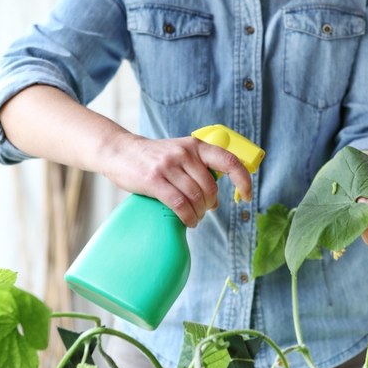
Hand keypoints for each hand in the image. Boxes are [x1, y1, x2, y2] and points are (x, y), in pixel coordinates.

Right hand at [102, 133, 252, 226]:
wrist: (120, 151)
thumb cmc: (153, 157)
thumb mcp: (180, 152)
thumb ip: (198, 169)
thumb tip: (215, 198)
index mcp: (196, 146)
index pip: (229, 160)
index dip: (243, 180)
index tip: (247, 196)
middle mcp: (184, 154)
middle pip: (210, 188)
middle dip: (210, 205)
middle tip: (204, 211)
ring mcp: (168, 166)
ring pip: (196, 198)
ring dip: (199, 214)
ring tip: (194, 218)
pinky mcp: (154, 180)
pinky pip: (179, 204)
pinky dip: (187, 217)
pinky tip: (187, 220)